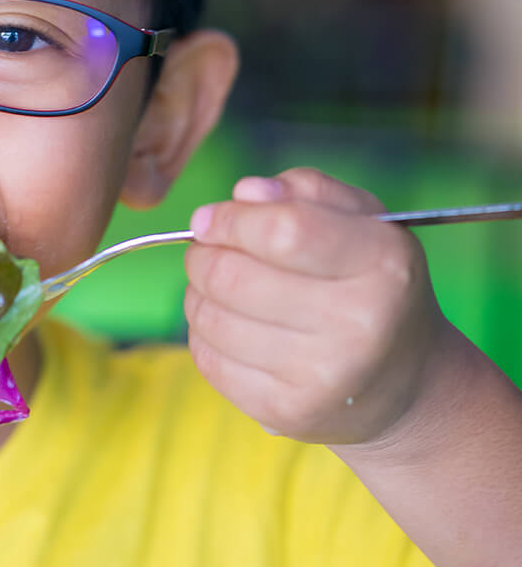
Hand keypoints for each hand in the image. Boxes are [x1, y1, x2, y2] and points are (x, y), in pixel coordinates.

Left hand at [184, 168, 451, 445]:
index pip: (281, 231)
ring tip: (220, 287)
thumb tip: (244, 193)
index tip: (208, 219)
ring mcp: (323, 375)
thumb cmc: (373, 284)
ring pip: (211, 318)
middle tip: (207, 250)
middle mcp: (360, 324)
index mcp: (383, 264)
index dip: (230, 219)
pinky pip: (207, 359)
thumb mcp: (364, 221)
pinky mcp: (287, 412)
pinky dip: (203, 334)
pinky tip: (229, 325)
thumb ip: (307, 190)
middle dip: (203, 255)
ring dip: (198, 293)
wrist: (405, 385)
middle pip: (232, 276)